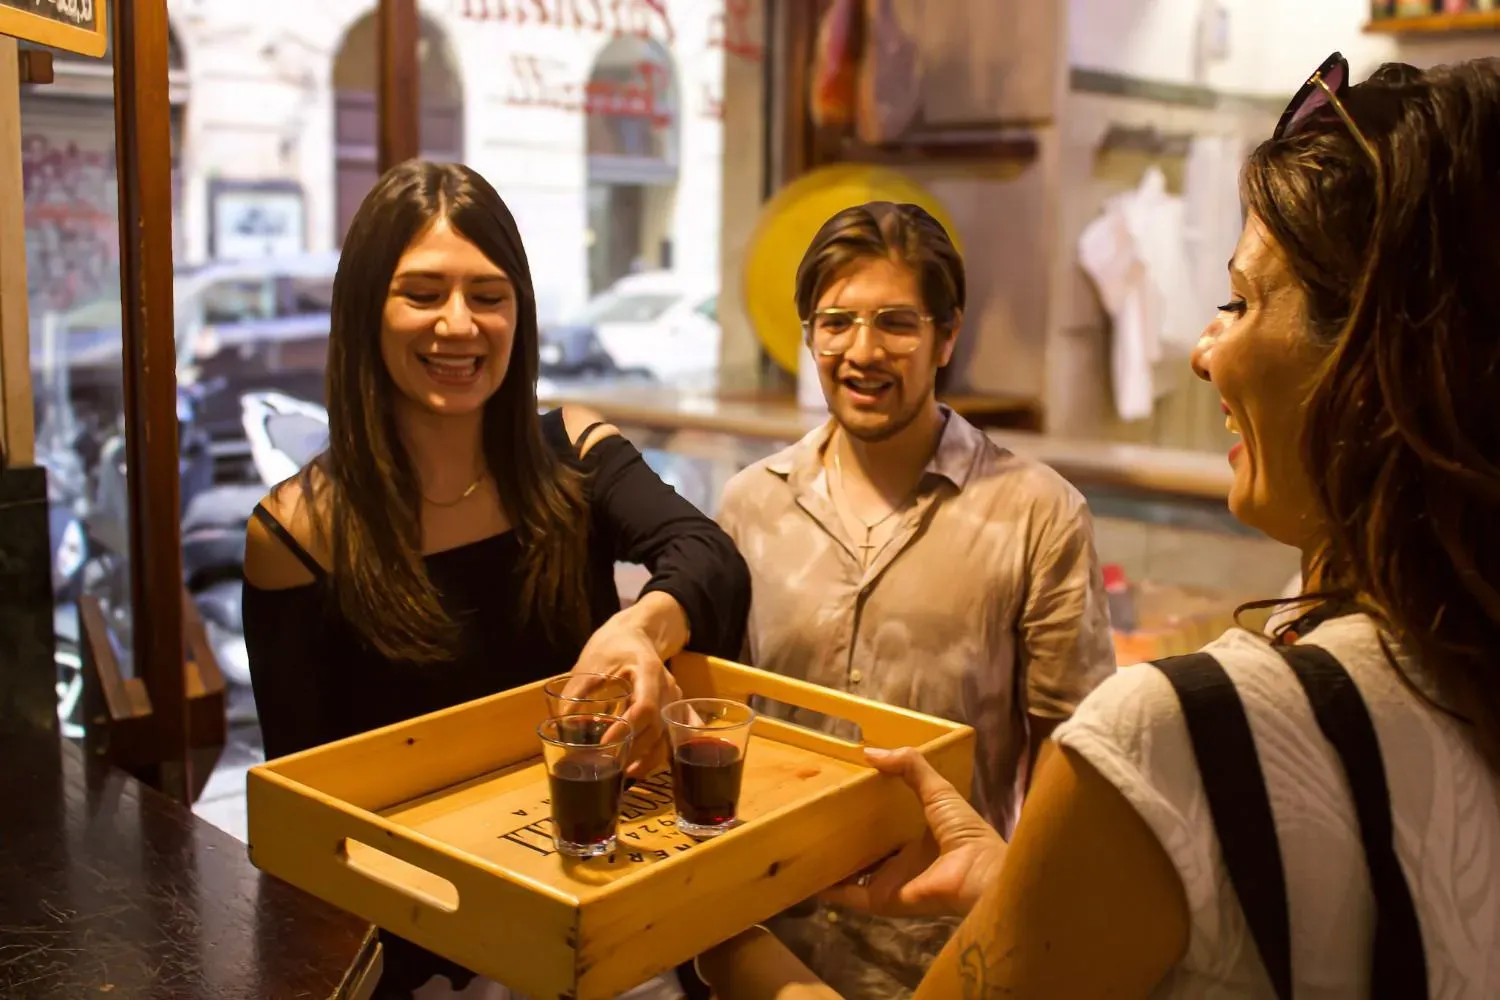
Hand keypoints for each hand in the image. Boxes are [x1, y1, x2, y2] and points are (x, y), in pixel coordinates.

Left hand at [571, 617, 681, 778]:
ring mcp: (674, 698)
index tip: (606, 744)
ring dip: (648, 757)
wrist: (636, 632)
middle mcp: (667, 686)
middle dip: (635, 750)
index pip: (645, 706)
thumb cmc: (612, 645)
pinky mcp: (673, 708)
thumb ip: (577, 691)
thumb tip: (563, 725)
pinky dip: (661, 752)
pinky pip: (673, 734)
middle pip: (657, 726)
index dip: (628, 728)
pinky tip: (643, 766)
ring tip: (625, 773)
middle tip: (609, 766)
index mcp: (648, 670)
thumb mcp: (591, 661)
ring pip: (667, 735)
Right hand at [820, 746, 1004, 917]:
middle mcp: (903, 860)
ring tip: (807, 847)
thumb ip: (910, 767)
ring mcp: (892, 882)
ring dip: (835, 864)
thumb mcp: (937, 789)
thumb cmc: (963, 831)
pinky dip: (830, 890)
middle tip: (818, 820)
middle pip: (869, 850)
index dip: (868, 811)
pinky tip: (810, 878)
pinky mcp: (882, 899)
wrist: (976, 874)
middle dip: (847, 838)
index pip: (888, 823)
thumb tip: (870, 752)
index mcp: (918, 835)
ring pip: (856, 873)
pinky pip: (851, 896)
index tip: (843, 796)